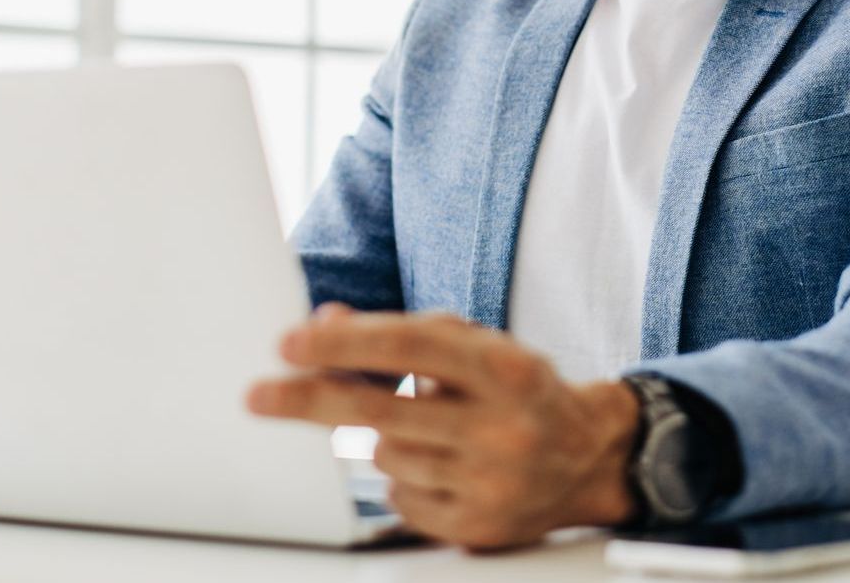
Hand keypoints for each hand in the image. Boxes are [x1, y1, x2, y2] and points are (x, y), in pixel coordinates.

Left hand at [245, 304, 639, 547]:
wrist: (591, 455)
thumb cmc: (520, 390)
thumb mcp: (476, 347)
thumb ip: (405, 333)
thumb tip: (327, 323)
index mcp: (505, 367)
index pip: (411, 346)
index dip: (345, 343)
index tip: (291, 342)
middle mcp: (501, 426)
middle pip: (381, 411)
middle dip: (310, 400)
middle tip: (258, 395)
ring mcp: (490, 481)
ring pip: (385, 456)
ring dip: (381, 437)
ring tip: (424, 427)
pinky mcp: (477, 526)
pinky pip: (401, 498)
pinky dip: (403, 478)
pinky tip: (437, 464)